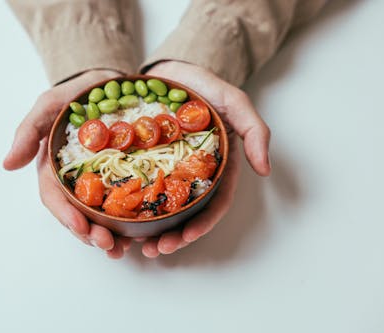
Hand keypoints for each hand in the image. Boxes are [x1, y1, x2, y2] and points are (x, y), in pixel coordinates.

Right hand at [3, 70, 130, 258]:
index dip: (65, 215)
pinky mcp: (123, 178)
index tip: (80, 228)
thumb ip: (29, 130)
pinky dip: (129, 221)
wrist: (109, 84)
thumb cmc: (76, 94)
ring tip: (123, 248)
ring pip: (100, 216)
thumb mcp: (50, 104)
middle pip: (78, 214)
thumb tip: (7, 164)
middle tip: (108, 245)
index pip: (54, 198)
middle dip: (90, 233)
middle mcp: (75, 180)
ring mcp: (100, 181)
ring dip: (109, 236)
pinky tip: (140, 233)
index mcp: (55, 169)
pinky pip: (124, 204)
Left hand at [140, 61, 270, 257]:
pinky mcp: (142, 161)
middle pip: (185, 213)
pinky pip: (135, 186)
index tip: (184, 238)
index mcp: (215, 168)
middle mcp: (191, 173)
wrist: (171, 70)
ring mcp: (165, 168)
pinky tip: (118, 218)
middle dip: (173, 236)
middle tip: (155, 250)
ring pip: (159, 206)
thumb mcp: (235, 102)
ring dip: (149, 230)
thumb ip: (254, 131)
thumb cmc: (205, 86)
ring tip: (134, 244)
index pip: (213, 204)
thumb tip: (264, 170)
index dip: (201, 225)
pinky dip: (130, 205)